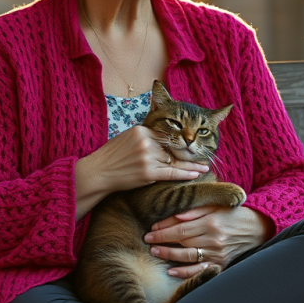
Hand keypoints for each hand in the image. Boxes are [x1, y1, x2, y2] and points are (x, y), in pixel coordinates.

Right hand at [74, 126, 208, 218]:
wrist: (98, 172)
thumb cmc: (112, 156)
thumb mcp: (127, 137)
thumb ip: (145, 136)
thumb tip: (163, 138)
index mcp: (141, 129)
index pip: (166, 134)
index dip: (179, 141)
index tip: (190, 143)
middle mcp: (146, 141)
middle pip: (172, 147)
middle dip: (187, 153)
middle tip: (203, 154)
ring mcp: (147, 156)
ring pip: (174, 160)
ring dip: (191, 165)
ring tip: (205, 166)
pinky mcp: (148, 172)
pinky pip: (172, 172)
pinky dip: (186, 173)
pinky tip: (197, 173)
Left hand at [143, 205, 273, 277]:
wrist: (257, 228)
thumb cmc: (232, 214)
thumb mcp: (215, 206)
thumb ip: (194, 210)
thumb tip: (174, 216)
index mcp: (211, 222)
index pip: (180, 228)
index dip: (163, 231)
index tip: (150, 230)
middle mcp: (214, 239)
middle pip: (182, 242)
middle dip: (162, 242)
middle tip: (148, 241)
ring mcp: (217, 254)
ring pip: (188, 257)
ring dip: (169, 256)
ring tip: (155, 252)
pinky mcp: (221, 264)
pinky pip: (199, 271)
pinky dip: (185, 273)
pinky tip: (171, 271)